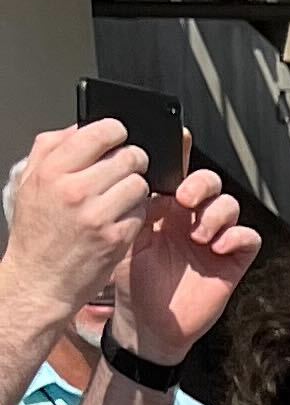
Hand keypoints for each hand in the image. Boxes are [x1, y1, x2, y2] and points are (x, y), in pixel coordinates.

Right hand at [0, 121, 148, 331]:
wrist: (39, 279)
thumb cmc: (37, 231)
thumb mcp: (31, 181)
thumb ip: (53, 148)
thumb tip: (83, 126)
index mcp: (52, 169)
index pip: (100, 132)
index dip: (117, 131)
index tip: (119, 136)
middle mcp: (74, 189)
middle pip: (128, 156)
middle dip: (132, 160)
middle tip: (126, 169)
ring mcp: (97, 214)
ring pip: (139, 183)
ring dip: (135, 188)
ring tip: (119, 197)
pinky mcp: (116, 237)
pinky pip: (142, 211)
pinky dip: (136, 213)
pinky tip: (119, 219)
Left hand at [116, 165, 258, 365]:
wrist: (148, 324)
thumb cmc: (134, 283)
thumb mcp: (127, 239)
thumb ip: (136, 209)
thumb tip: (138, 179)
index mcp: (166, 210)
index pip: (180, 173)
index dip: (185, 154)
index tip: (182, 142)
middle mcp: (191, 221)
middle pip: (210, 183)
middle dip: (202, 184)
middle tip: (186, 199)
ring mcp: (213, 240)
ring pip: (230, 205)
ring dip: (216, 214)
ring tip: (199, 235)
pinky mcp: (232, 263)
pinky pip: (248, 238)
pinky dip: (238, 237)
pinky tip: (218, 248)